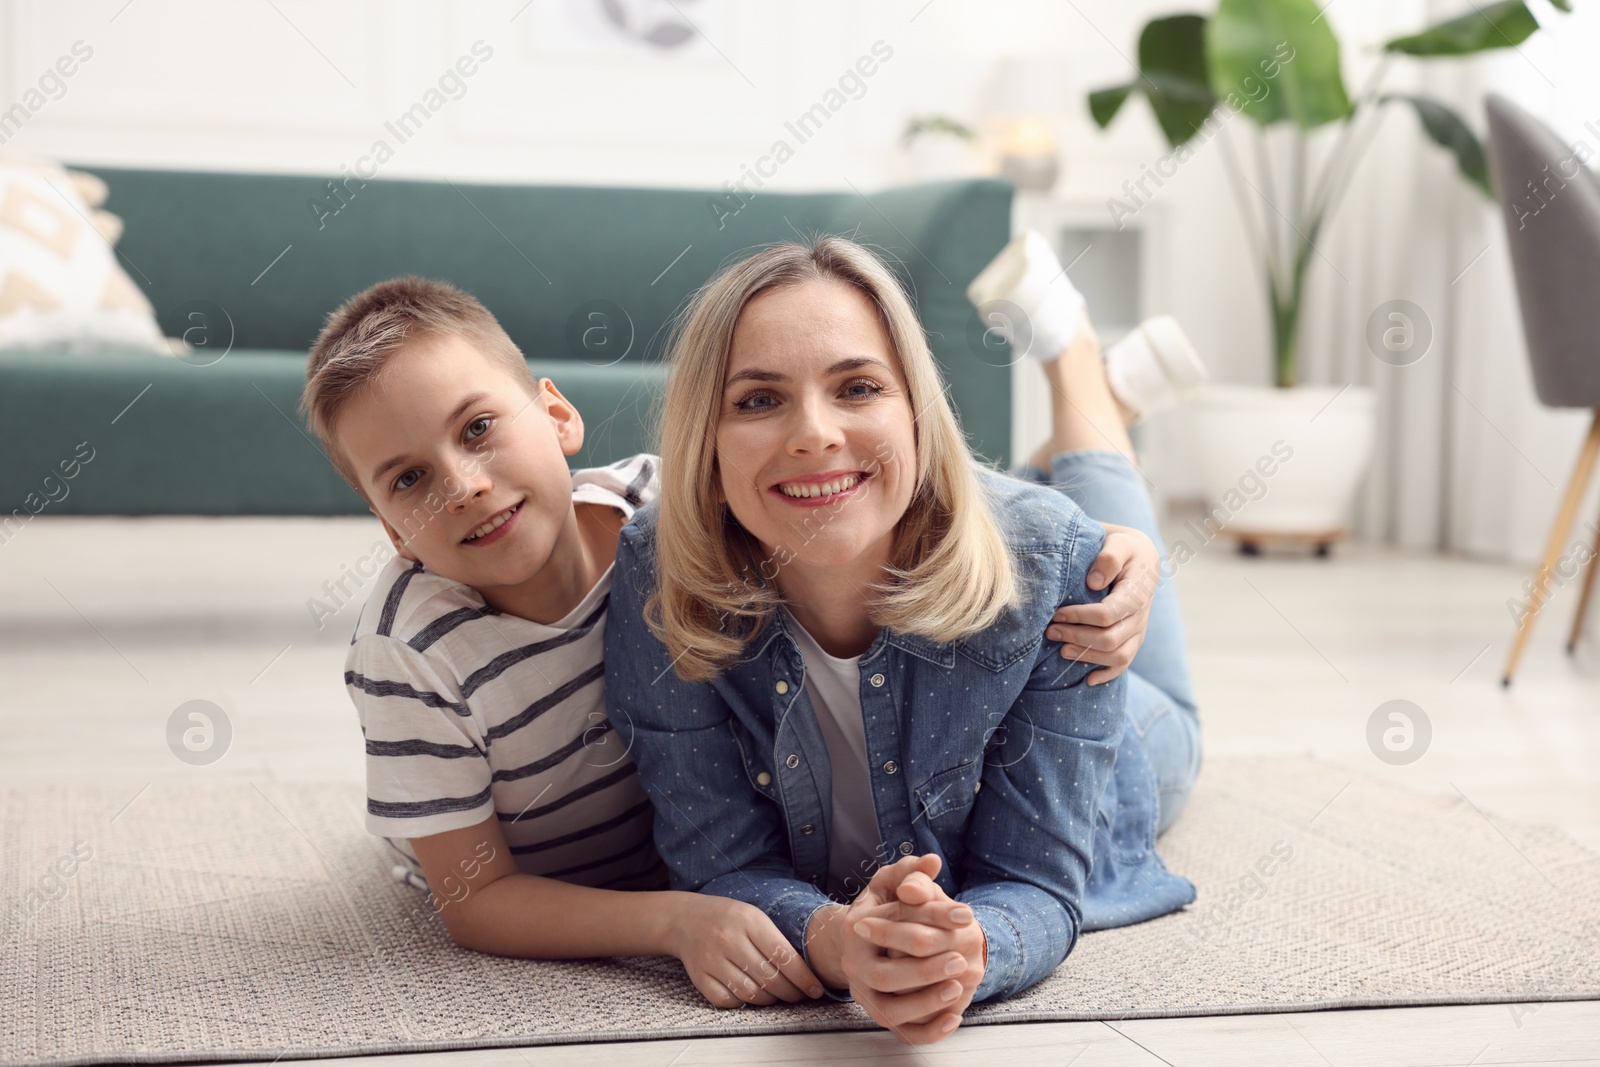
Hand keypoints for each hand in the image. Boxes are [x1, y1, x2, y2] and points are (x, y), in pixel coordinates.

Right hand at [667, 892, 823, 1008]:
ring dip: (771, 999)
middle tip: (800, 995)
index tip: (816, 989)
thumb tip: (805, 970)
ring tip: (778, 995)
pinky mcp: (700, 977)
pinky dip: (744, 1002)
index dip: (803, 978)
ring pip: (751, 993)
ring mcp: (712, 960)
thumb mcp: (754, 916)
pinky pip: (729, 1000)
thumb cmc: (726, 917)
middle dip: (791, 992)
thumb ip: (776, 938)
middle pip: (770, 978)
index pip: (783, 955)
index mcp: (748, 920)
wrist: (685, 919)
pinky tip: (751, 994)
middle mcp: (729, 940)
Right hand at [809, 855, 983, 1043]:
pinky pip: (903, 1032)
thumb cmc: (881, 908)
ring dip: (925, 1003)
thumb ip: (910, 871)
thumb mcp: (889, 882)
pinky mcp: (880, 1014)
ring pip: (890, 1010)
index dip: (933, 917)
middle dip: (924, 970)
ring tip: (957, 988)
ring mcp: (865, 994)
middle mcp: (855, 965)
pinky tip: (954, 1018)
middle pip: (885, 975)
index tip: (966, 915)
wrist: (859, 942)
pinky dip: (929, 1030)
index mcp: (857, 927)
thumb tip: (932, 862)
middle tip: (960, 960)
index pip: (894, 925)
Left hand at [1047, 521, 1158, 684]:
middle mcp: (1140, 616)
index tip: (1057, 613)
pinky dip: (1107, 675)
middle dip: (1077, 637)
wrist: (1140, 559)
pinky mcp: (1133, 639)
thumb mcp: (1119, 543)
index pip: (1108, 614)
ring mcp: (1138, 631)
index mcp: (1137, 593)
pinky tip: (1088, 681)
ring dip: (1087, 657)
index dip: (1080, 617)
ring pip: (1117, 656)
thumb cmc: (1124, 549)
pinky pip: (1125, 664)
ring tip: (1060, 650)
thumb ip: (1109, 558)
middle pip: (1110, 639)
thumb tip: (1094, 582)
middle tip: (1049, 631)